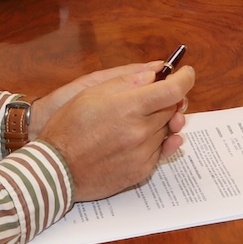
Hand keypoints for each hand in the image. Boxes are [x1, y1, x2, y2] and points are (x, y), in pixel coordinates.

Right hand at [38, 65, 194, 200]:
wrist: (56, 169)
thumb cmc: (69, 128)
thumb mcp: (92, 92)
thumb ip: (128, 80)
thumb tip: (155, 73)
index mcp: (130, 107)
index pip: (174, 89)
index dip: (185, 78)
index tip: (186, 73)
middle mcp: (141, 131)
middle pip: (172, 109)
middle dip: (168, 99)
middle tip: (155, 96)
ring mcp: (143, 153)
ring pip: (167, 130)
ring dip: (159, 122)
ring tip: (136, 120)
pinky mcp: (142, 171)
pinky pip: (159, 150)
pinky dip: (154, 141)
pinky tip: (137, 138)